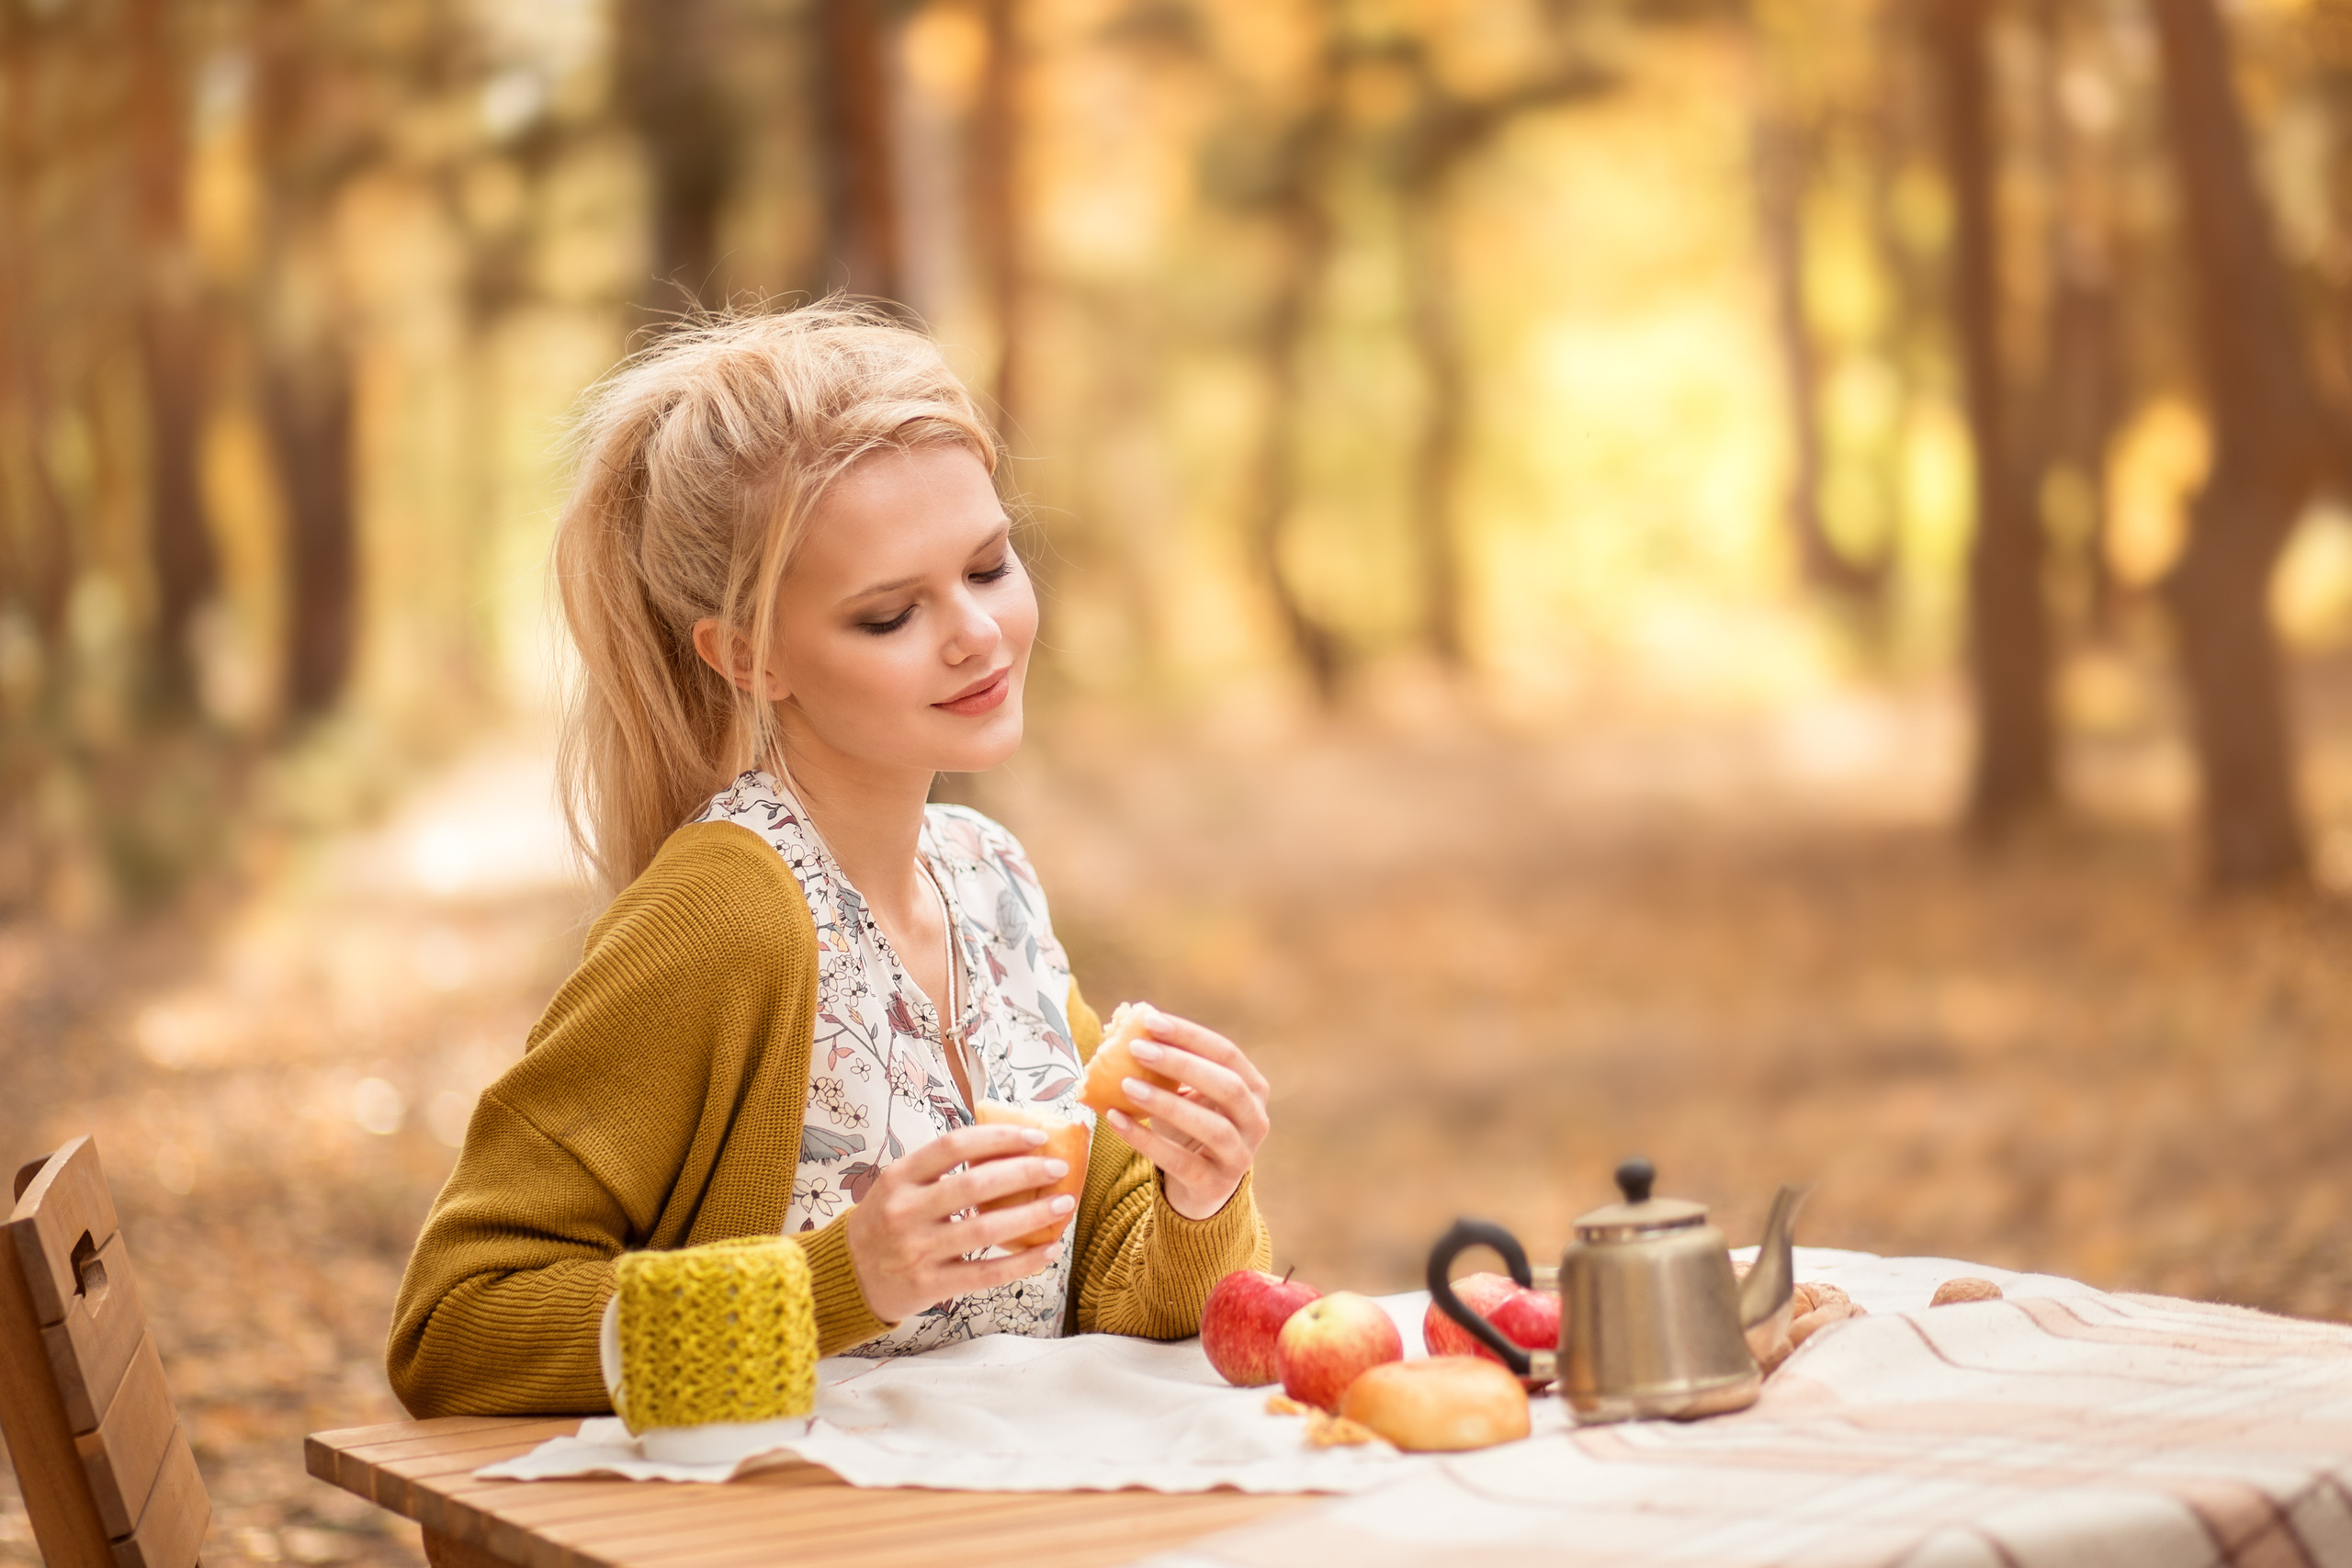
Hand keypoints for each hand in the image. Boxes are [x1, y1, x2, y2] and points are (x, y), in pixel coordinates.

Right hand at [844, 1123, 1074, 1322]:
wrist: (846, 1275)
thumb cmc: (885, 1222)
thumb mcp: (898, 1185)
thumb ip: (939, 1169)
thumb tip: (1007, 1146)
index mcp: (900, 1177)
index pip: (954, 1145)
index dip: (999, 1138)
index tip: (1036, 1138)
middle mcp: (906, 1210)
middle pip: (975, 1185)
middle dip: (1024, 1174)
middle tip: (1057, 1168)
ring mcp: (917, 1250)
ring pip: (985, 1230)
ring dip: (1031, 1216)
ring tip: (1063, 1204)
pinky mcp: (929, 1284)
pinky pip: (984, 1273)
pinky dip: (1020, 1263)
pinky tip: (1047, 1251)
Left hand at [1103, 1012, 1270, 1220]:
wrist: (1200, 1186)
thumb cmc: (1190, 1126)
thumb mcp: (1186, 1094)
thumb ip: (1170, 1066)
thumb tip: (1124, 1024)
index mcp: (1253, 1088)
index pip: (1226, 1053)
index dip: (1189, 1036)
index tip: (1150, 1020)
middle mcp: (1256, 1120)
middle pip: (1227, 1086)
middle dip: (1181, 1064)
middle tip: (1136, 1048)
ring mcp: (1239, 1155)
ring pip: (1212, 1127)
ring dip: (1167, 1103)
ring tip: (1126, 1085)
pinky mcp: (1215, 1184)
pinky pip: (1180, 1162)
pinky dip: (1145, 1140)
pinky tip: (1115, 1119)